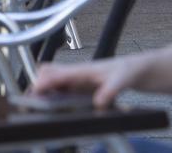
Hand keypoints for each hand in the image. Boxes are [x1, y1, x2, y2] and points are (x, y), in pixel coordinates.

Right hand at [29, 57, 145, 109]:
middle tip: (31, 98)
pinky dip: (54, 92)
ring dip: (44, 86)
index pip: (55, 74)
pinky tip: (56, 103)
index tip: (34, 92)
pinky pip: (63, 87)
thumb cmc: (130, 69)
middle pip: (48, 72)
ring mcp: (80, 79)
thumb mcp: (122, 80)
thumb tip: (97, 103)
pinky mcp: (83, 86)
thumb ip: (109, 90)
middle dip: (36, 82)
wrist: (140, 69)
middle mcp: (78, 73)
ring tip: (36, 101)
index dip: (42, 82)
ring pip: (53, 78)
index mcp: (83, 69)